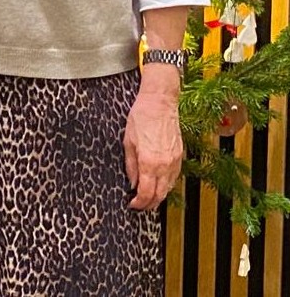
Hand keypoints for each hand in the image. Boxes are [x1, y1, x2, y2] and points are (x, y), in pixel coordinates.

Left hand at [123, 78, 182, 210]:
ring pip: (169, 187)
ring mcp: (175, 161)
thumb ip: (130, 165)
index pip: (147, 192)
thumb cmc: (141, 117)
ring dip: (159, 196)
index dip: (139, 203)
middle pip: (160, 194)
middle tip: (140, 206)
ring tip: (148, 198)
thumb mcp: (128, 141)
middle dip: (150, 204)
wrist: (160, 102)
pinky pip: (174, 177)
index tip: (132, 205)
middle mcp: (165, 165)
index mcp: (149, 162)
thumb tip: (132, 182)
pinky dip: (167, 185)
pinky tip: (160, 184)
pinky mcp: (180, 156)